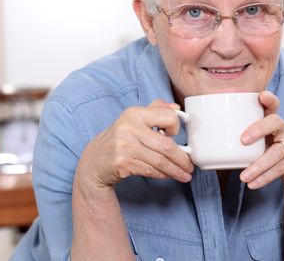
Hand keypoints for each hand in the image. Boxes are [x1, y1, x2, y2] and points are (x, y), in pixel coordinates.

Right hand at [75, 100, 193, 191]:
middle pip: (166, 145)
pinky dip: (163, 175)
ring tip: (185, 174)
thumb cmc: (118, 140)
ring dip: (176, 170)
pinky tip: (169, 176)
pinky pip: (151, 171)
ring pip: (160, 161)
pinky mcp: (123, 163)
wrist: (94, 162)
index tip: (177, 136)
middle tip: (190, 165)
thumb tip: (176, 107)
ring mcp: (124, 146)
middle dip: (182, 158)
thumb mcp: (132, 120)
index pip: (167, 117)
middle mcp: (128, 128)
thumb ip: (154, 110)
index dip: (176, 127)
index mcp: (134, 114)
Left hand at [239, 91, 283, 194]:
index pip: (273, 104)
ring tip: (243, 177)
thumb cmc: (268, 147)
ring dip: (259, 165)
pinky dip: (265, 177)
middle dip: (258, 129)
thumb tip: (199, 141)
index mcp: (272, 120)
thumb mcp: (257, 138)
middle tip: (242, 140)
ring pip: (277, 152)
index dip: (269, 99)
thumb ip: (237, 135)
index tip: (262, 95)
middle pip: (275, 122)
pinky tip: (252, 183)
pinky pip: (280, 169)